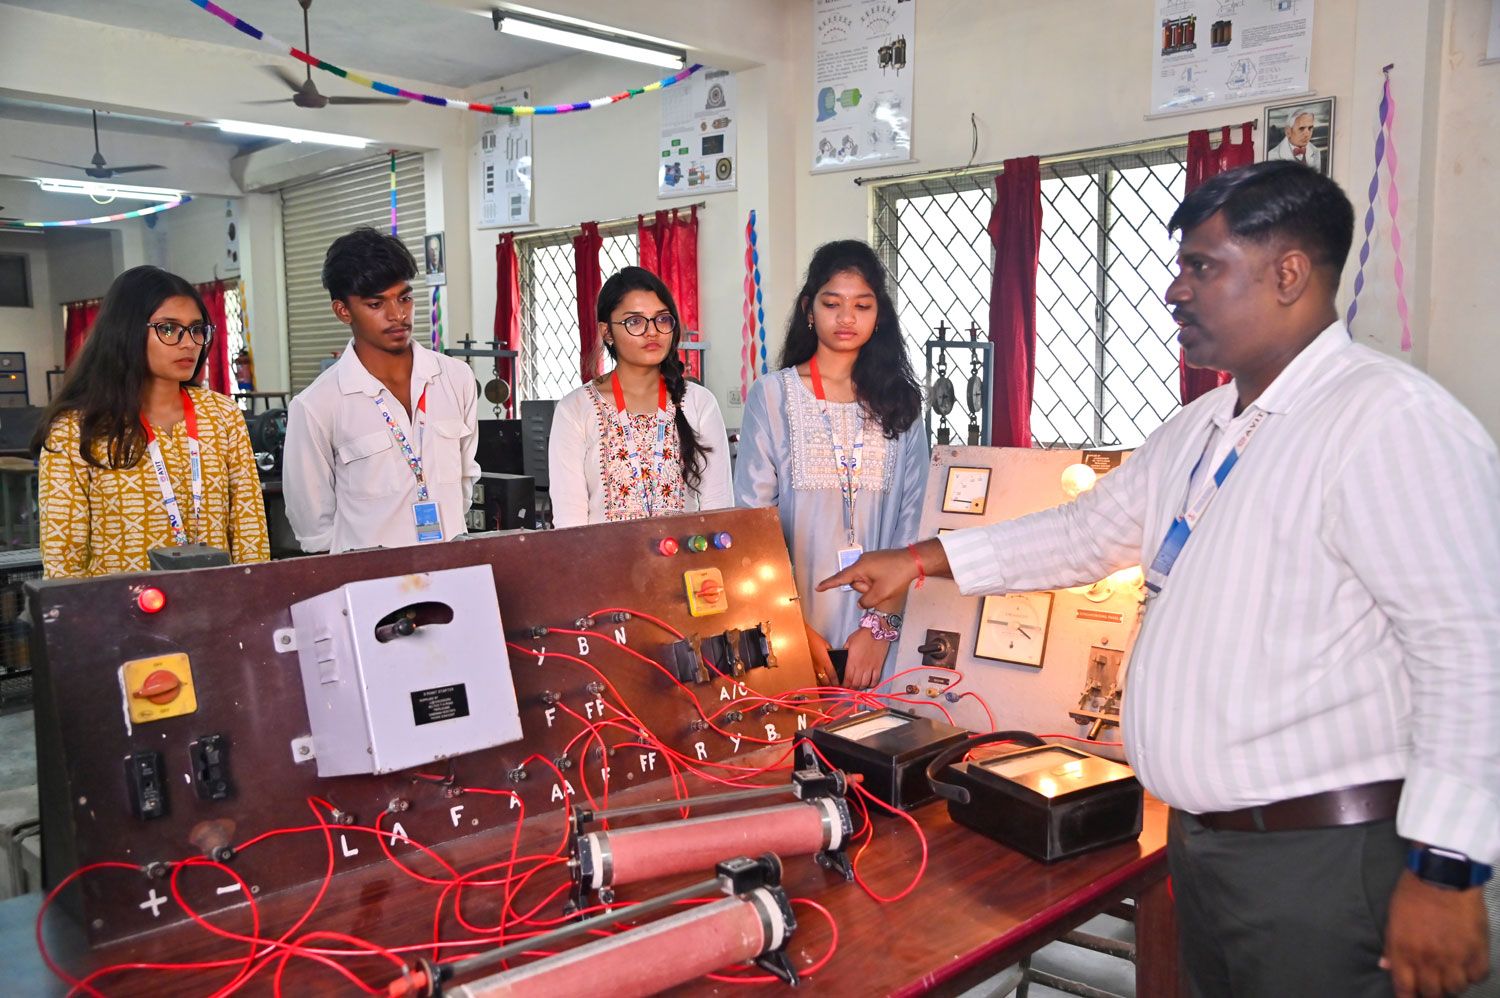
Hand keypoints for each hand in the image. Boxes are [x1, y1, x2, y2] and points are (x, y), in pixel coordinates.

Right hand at [802, 620, 836, 685]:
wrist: (801, 638)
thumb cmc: (813, 639)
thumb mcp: (826, 644)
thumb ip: (831, 652)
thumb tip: (833, 657)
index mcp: (825, 661)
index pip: (833, 675)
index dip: (836, 682)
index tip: (839, 685)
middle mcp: (818, 667)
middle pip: (826, 681)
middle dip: (831, 686)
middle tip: (834, 688)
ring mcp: (811, 669)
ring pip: (818, 682)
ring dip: (823, 685)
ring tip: (826, 687)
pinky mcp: (805, 669)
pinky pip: (811, 678)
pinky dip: (815, 682)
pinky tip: (817, 683)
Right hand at [816, 547, 918, 608]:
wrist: (914, 561)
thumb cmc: (897, 575)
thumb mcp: (881, 593)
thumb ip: (866, 601)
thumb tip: (861, 603)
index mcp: (860, 568)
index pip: (840, 578)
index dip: (829, 584)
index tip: (818, 588)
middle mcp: (862, 562)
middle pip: (856, 582)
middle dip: (865, 589)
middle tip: (881, 588)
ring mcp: (870, 560)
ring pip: (864, 580)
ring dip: (872, 585)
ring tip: (887, 582)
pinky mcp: (877, 561)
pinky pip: (871, 575)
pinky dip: (877, 581)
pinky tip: (888, 579)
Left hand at [841, 627, 887, 689]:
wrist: (878, 630)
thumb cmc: (862, 635)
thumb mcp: (849, 642)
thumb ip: (845, 652)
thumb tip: (842, 658)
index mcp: (852, 661)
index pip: (847, 678)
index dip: (844, 685)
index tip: (842, 686)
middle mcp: (861, 666)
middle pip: (855, 683)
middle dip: (851, 688)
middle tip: (849, 688)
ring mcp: (871, 667)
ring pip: (864, 683)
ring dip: (860, 687)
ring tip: (857, 686)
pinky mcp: (878, 667)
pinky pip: (875, 680)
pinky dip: (871, 684)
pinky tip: (868, 683)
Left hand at [1381, 871, 1489, 997]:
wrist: (1443, 874)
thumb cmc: (1413, 892)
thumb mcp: (1393, 918)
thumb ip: (1391, 946)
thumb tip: (1386, 966)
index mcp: (1404, 951)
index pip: (1405, 988)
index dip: (1407, 997)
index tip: (1410, 997)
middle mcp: (1429, 959)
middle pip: (1432, 993)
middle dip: (1430, 991)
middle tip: (1432, 982)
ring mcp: (1455, 957)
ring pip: (1456, 989)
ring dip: (1452, 984)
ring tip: (1450, 973)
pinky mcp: (1478, 951)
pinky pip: (1478, 976)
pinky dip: (1473, 974)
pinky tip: (1467, 965)